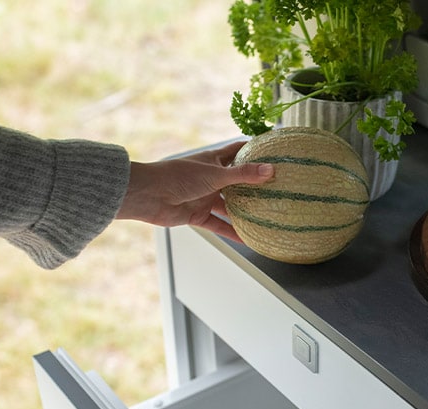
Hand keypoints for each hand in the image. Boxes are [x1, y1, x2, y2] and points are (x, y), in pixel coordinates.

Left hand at [116, 142, 273, 241]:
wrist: (148, 195)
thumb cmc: (177, 176)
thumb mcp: (215, 174)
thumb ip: (243, 174)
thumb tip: (271, 170)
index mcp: (213, 161)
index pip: (237, 151)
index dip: (254, 150)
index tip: (273, 152)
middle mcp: (211, 178)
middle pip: (237, 181)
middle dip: (255, 186)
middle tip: (278, 190)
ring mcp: (205, 197)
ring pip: (230, 206)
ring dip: (246, 212)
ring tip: (267, 217)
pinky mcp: (198, 215)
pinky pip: (219, 225)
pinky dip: (232, 232)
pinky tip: (248, 240)